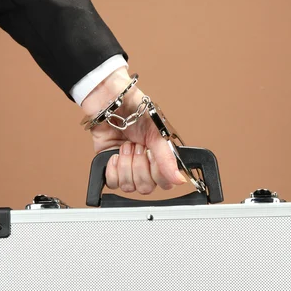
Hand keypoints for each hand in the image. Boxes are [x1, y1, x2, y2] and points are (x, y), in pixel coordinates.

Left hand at [81, 68, 186, 194]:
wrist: (111, 103)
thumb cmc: (136, 111)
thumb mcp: (156, 134)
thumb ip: (167, 159)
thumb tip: (179, 180)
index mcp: (160, 159)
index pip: (164, 183)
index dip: (157, 173)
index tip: (152, 155)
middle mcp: (145, 166)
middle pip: (145, 188)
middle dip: (139, 165)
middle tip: (137, 146)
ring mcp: (127, 168)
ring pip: (128, 186)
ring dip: (126, 164)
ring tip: (126, 146)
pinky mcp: (110, 166)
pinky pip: (112, 182)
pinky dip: (113, 168)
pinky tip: (115, 155)